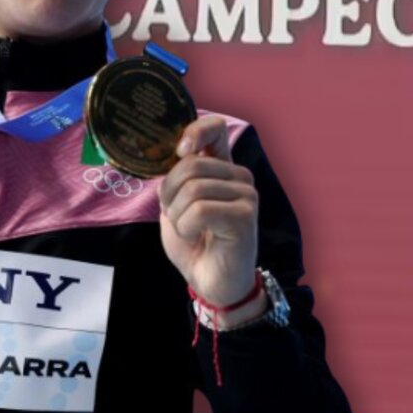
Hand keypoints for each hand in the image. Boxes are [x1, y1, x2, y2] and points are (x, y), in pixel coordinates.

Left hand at [157, 116, 260, 312]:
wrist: (211, 283)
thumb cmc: (194, 243)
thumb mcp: (176, 204)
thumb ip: (175, 178)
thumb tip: (167, 157)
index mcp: (222, 167)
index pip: (215, 129)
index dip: (195, 132)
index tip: (180, 151)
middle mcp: (238, 176)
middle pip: (192, 165)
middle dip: (169, 193)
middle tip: (173, 214)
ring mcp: (246, 195)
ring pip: (193, 189)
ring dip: (177, 215)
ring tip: (186, 229)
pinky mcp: (245, 216)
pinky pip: (200, 210)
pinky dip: (185, 227)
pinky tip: (194, 237)